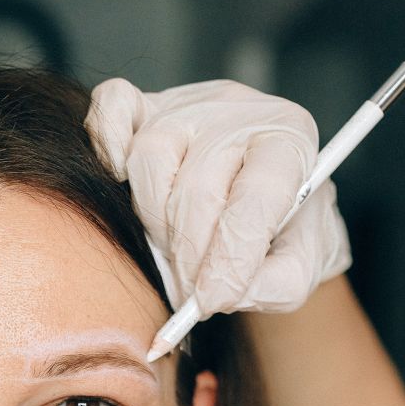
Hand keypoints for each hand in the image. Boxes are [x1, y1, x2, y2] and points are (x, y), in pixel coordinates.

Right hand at [85, 78, 351, 323]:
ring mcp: (186, 105)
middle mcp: (238, 112)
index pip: (258, 197)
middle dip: (190, 254)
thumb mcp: (297, 270)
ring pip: (151, 156)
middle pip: (198, 185)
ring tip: (171, 250)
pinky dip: (107, 144)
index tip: (213, 300)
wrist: (265, 202)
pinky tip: (121, 182)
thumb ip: (271, 285)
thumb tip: (217, 292)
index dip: (231, 257)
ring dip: (154, 220)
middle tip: (189, 293)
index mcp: (289, 141)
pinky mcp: (144, 107)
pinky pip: (113, 108)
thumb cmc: (281, 234)